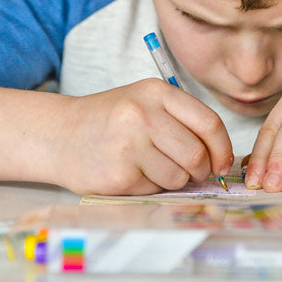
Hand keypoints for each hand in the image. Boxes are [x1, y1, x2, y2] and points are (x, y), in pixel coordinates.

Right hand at [53, 79, 233, 194]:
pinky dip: (151, 187)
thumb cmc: (109, 121)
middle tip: (191, 173)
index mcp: (156, 92)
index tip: (222, 163)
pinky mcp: (120, 174)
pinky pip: (156, 189)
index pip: (209, 123)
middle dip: (200, 171)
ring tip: (153, 169)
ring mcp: (130, 144)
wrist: (59, 135)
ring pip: (180, 176)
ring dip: (174, 180)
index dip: (222, 149)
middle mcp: (143, 114)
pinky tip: (133, 173)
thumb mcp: (144, 102)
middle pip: (197, 154)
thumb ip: (181, 121)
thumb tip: (220, 158)